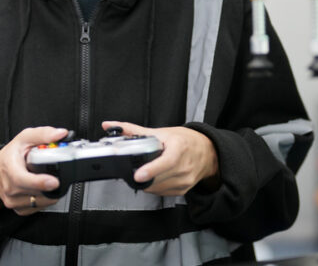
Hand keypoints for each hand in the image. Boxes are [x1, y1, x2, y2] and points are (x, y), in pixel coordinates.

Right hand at [0, 126, 67, 214]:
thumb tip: (60, 134)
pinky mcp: (18, 209)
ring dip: (50, 194)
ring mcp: (13, 201)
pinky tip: (45, 191)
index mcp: (10, 169)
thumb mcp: (24, 138)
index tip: (54, 182)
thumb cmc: (10, 155)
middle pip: (35, 193)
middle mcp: (10, 188)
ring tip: (51, 182)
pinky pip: (37, 208)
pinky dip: (45, 201)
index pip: (23, 180)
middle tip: (60, 178)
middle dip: (51, 187)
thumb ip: (43, 134)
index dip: (39, 182)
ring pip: (39, 202)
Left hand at [102, 121, 219, 195]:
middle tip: (135, 170)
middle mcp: (184, 166)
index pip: (166, 162)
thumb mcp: (161, 132)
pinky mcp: (182, 190)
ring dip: (147, 183)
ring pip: (158, 188)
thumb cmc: (185, 141)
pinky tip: (155, 178)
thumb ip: (132, 130)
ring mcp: (184, 180)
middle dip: (143, 176)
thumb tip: (110, 125)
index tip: (139, 175)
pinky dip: (154, 187)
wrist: (206, 152)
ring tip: (146, 172)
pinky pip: (162, 193)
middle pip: (158, 177)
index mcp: (179, 148)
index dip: (151, 169)